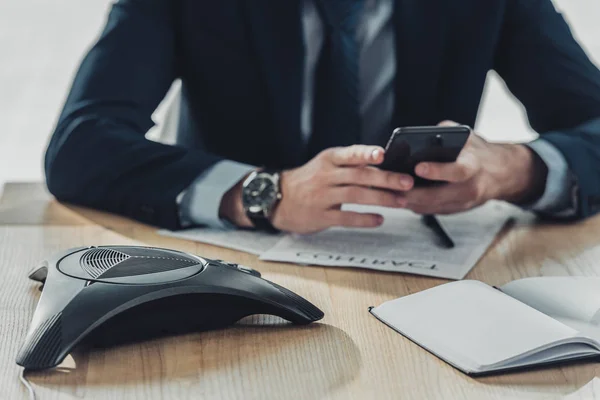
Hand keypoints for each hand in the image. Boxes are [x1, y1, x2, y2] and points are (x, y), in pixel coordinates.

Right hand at [220, 145, 414, 233]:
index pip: (350, 154)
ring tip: (401, 202)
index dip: (366, 153)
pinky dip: (364, 219)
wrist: (277, 198)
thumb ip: (350, 164)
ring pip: (356, 196)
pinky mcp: (320, 216)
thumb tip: (385, 165)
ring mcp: (322, 196)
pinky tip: (379, 219)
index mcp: (328, 160)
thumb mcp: (325, 165)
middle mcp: (325, 176)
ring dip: (381, 199)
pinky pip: (345, 218)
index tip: (383, 154)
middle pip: (359, 176)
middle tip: (407, 182)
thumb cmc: (309, 180)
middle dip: (386, 179)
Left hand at [401, 121, 547, 214]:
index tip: (418, 167)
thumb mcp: (468, 136)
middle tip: (392, 188)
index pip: (456, 171)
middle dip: (414, 193)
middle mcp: (470, 188)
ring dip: (410, 202)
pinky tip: (401, 199)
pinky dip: (416, 206)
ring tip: (390, 194)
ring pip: (432, 207)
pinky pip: (433, 211)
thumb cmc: (479, 152)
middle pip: (438, 196)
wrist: (502, 174)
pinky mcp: (456, 210)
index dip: (437, 170)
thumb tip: (421, 133)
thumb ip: (446, 132)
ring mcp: (463, 203)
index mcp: (474, 166)